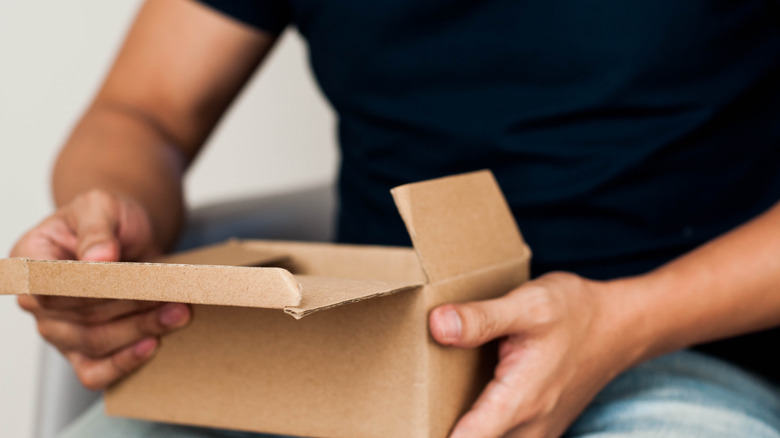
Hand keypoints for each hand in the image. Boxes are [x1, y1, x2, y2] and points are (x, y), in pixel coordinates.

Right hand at [12, 190, 190, 389]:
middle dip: (132, 308)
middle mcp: (37, 300)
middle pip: (80, 318)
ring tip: (178, 314)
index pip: (54, 287)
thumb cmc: (109, 218)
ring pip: (94, 345)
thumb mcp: (102, 206)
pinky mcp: (80, 349)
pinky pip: (94, 372)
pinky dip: (123, 363)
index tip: (132, 281)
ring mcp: (57, 329)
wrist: (127, 234)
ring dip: (140, 330)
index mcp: (31, 260)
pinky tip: (152, 345)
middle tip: (175, 299)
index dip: (93, 289)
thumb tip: (98, 258)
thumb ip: (97, 231)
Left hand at [429, 272, 638, 437]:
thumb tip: (437, 325)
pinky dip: (481, 428)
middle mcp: (528, 428)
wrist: (620, 327)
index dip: (432, 433)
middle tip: (409, 415)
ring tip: (427, 411)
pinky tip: (461, 406)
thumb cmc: (575, 313)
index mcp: (519, 402)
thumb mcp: (528, 305)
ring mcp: (537, 433)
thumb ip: (481, 319)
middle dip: (440, 427)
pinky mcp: (539, 429)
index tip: (407, 426)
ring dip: (463, 430)